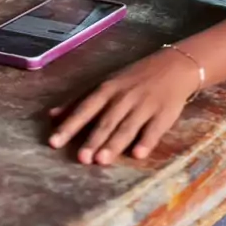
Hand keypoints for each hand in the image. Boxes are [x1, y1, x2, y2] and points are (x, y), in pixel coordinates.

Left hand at [48, 48, 198, 164]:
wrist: (174, 66)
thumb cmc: (134, 77)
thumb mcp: (106, 83)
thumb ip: (80, 100)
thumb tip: (51, 115)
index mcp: (107, 89)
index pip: (85, 108)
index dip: (70, 125)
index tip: (54, 142)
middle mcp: (123, 97)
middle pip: (106, 121)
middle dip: (93, 139)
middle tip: (81, 158)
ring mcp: (144, 106)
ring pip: (127, 127)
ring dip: (114, 143)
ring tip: (101, 160)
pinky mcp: (163, 114)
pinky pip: (153, 130)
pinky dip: (146, 141)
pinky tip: (138, 154)